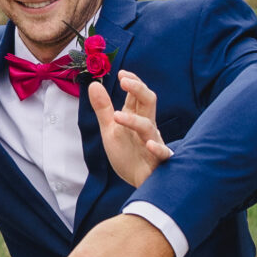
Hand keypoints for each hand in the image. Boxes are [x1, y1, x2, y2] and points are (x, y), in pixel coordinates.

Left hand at [87, 70, 172, 189]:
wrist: (140, 183)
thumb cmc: (129, 155)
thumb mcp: (110, 130)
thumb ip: (103, 109)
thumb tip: (93, 84)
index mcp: (136, 118)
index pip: (138, 95)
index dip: (132, 82)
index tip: (121, 73)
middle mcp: (147, 127)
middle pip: (148, 102)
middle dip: (138, 89)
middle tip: (124, 81)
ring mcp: (153, 142)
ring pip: (149, 126)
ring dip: (134, 120)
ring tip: (117, 116)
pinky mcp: (157, 161)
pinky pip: (162, 152)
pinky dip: (157, 148)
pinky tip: (149, 144)